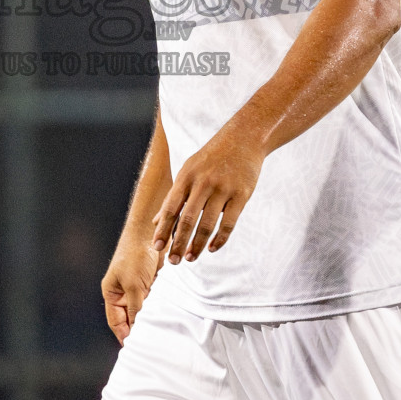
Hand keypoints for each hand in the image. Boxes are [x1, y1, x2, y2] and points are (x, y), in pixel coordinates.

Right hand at [101, 234, 161, 343]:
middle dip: (139, 330)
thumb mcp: (133, 285)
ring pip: (145, 312)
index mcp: (112, 293)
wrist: (152, 233)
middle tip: (150, 344)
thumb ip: (136, 308)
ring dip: (152, 319)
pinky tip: (169, 318)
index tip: (135, 349)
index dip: (124, 335)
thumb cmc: (135, 255)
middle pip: (131, 319)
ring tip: (161, 335)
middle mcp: (125, 293)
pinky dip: (161, 309)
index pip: (116, 322)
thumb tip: (138, 328)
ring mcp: (140, 289)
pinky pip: (157, 302)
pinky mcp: (154, 284)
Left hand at [152, 124, 264, 264]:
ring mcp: (223, 188)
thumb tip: (157, 221)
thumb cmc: (211, 158)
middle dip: (178, 242)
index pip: (171, 207)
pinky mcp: (242, 194)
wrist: (243, 138)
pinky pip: (229, 222)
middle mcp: (203, 182)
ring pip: (207, 224)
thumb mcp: (188, 170)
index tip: (156, 247)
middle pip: (187, 219)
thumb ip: (174, 196)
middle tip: (173, 261)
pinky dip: (220, 239)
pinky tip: (212, 249)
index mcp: (187, 176)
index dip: (163, 229)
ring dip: (198, 244)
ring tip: (190, 258)